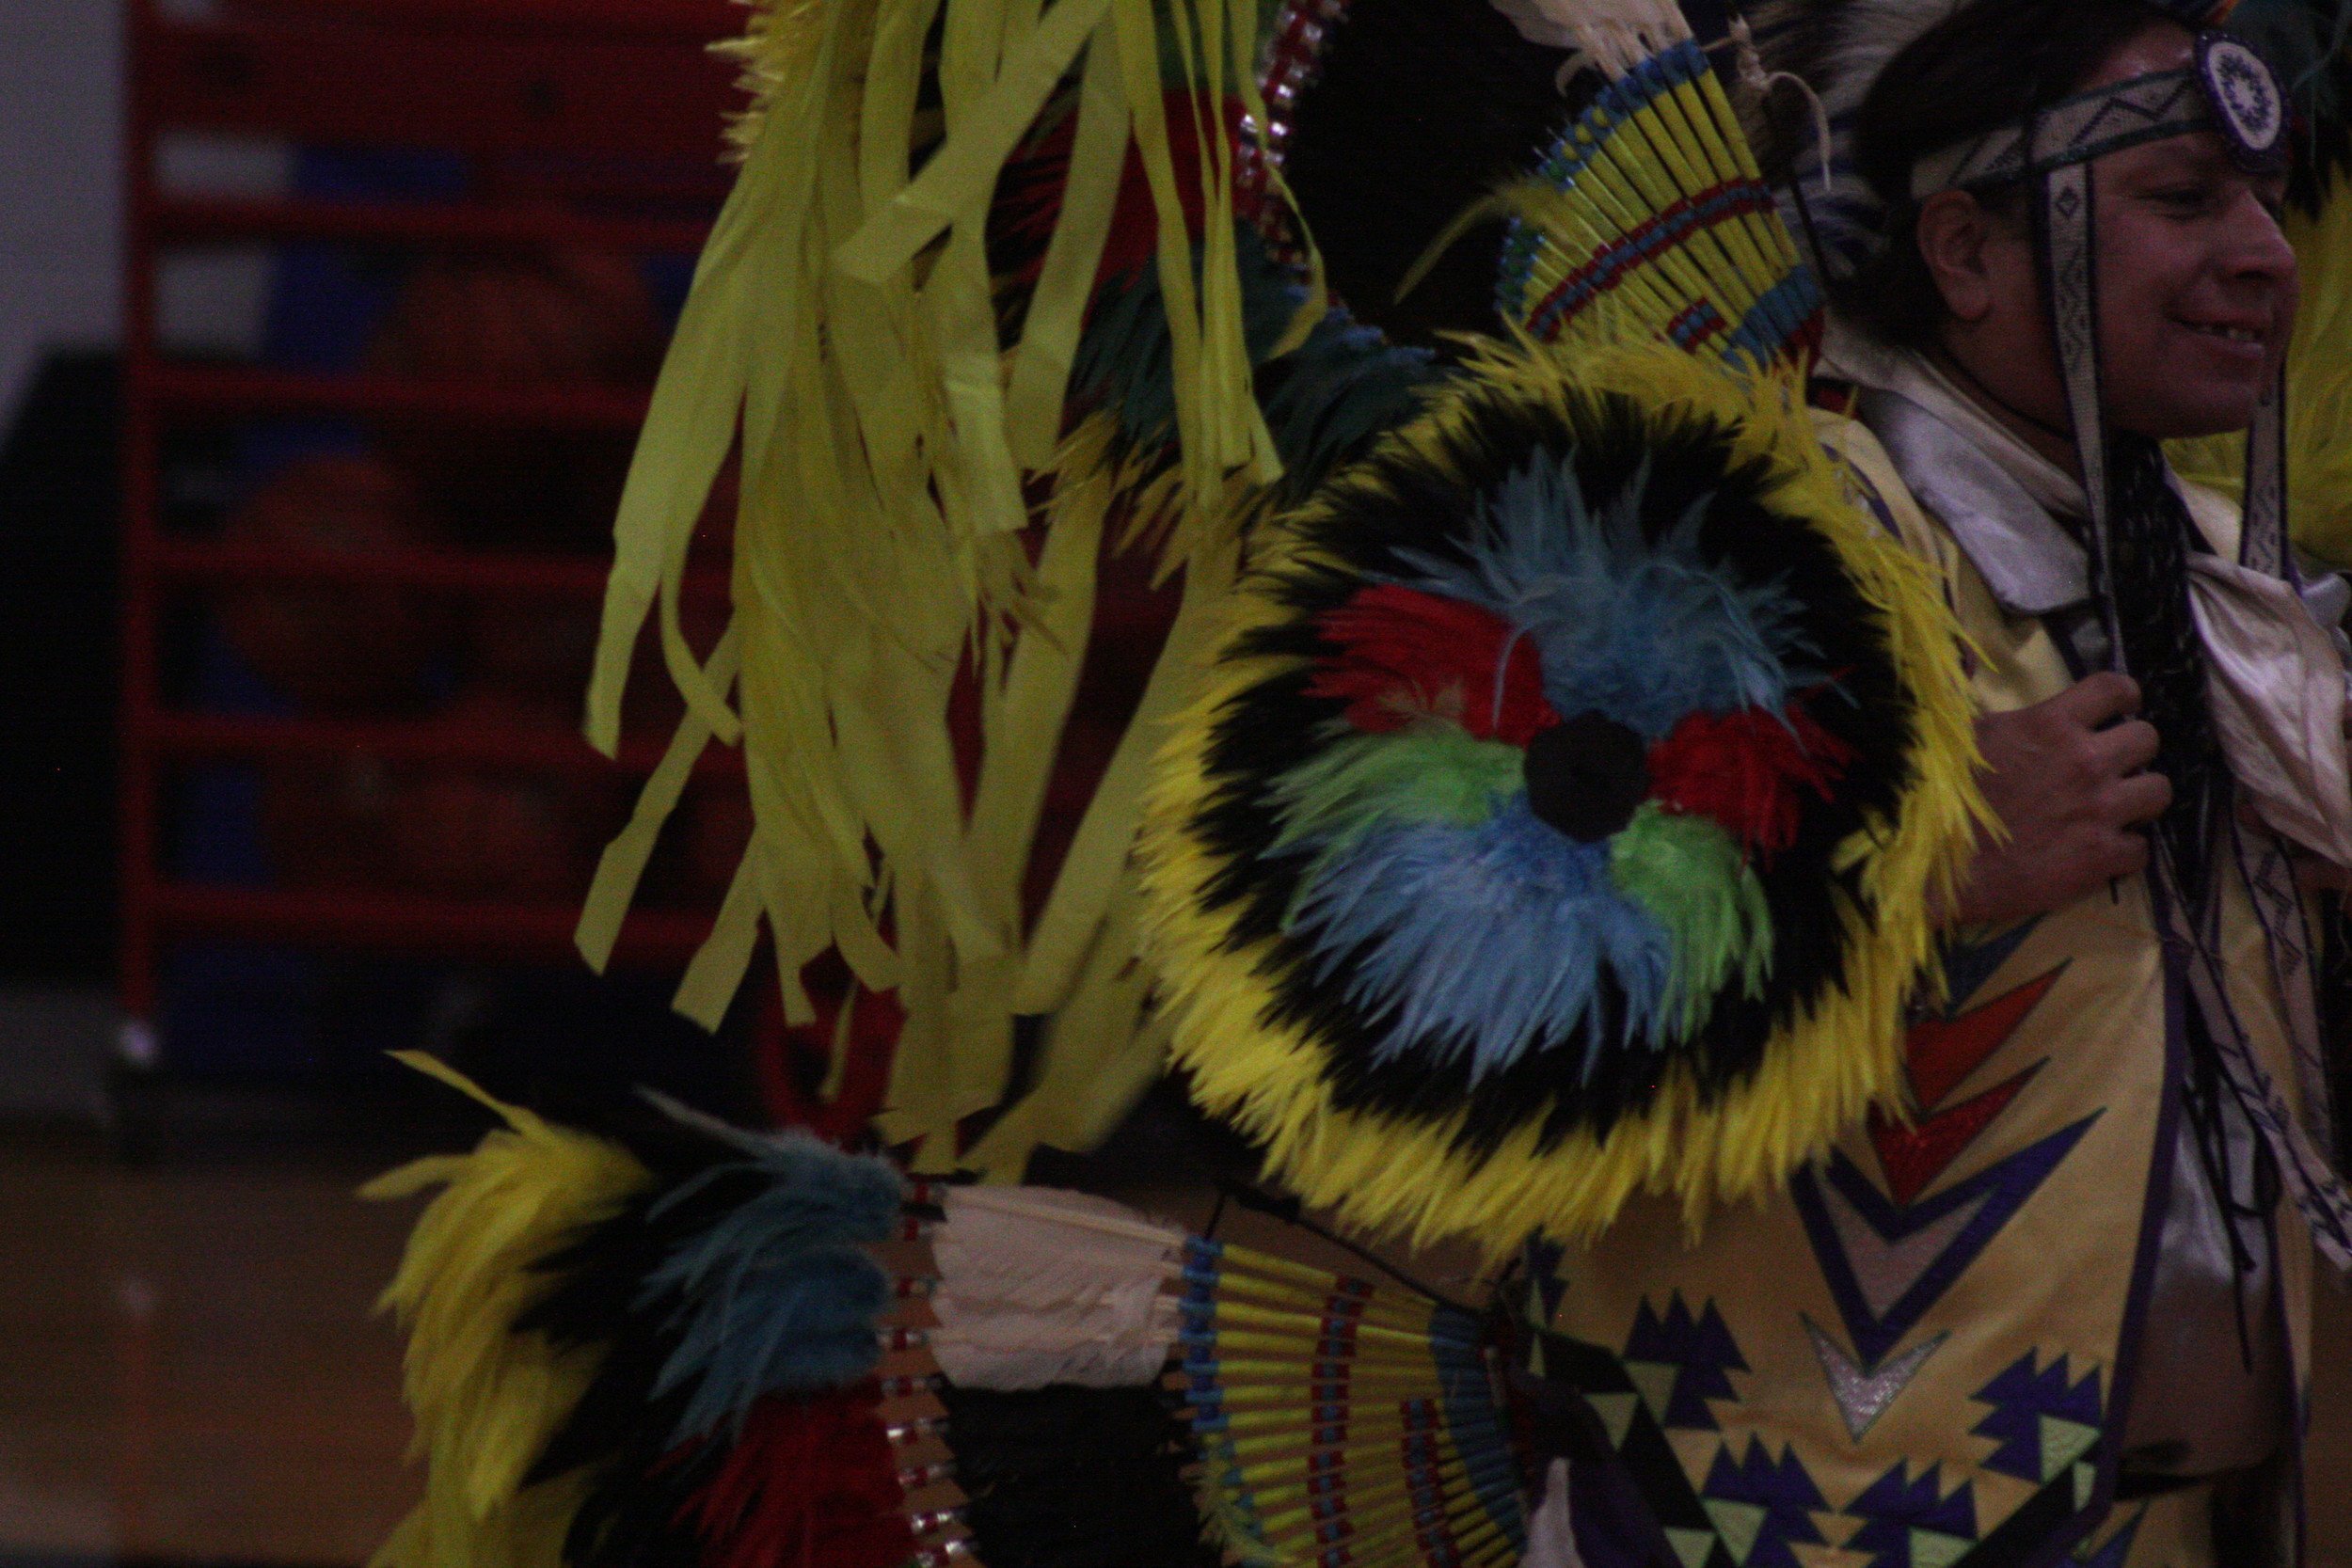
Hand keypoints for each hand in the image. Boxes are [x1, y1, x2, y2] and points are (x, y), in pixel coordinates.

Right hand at [1944, 672, 2170, 927]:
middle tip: (2109, 766)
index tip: (2119, 709)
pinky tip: (2098, 853)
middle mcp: (2086, 761)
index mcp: (2051, 724)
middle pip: (2148, 738)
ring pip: (2159, 791)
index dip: (2123, 697)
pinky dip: (2122, 852)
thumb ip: (1984, 704)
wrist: (1938, 871)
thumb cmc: (1943, 800)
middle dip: (2131, 751)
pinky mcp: (2103, 857)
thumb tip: (1963, 657)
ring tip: (2113, 810)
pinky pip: (2140, 849)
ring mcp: (2100, 810)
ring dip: (2137, 799)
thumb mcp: (1960, 737)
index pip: (2115, 689)